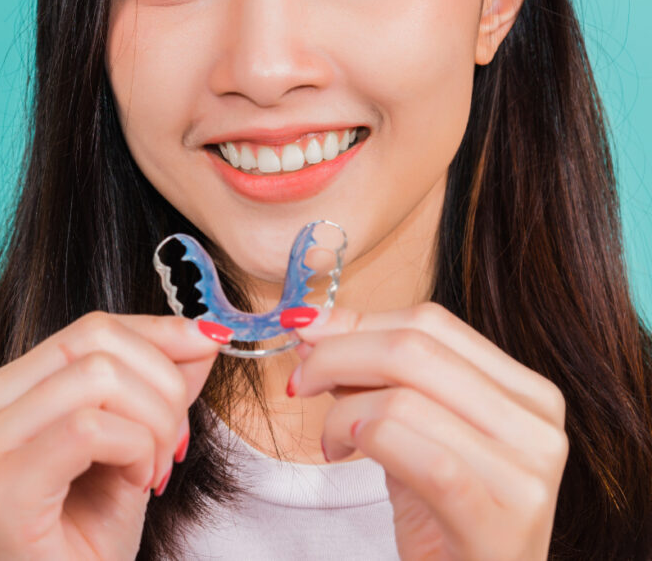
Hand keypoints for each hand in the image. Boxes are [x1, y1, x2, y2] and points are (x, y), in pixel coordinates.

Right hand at [0, 311, 228, 560]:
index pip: (89, 327)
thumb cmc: (84, 539)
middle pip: (94, 340)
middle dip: (162, 384)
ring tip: (154, 470)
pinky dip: (134, 449)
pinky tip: (136, 483)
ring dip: (154, 422)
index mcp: (4, 389)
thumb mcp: (133, 443)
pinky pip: (89, 429)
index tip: (208, 345)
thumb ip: (158, 385)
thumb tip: (201, 332)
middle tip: (175, 442)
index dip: (157, 332)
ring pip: (97, 378)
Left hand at [284, 302, 568, 560]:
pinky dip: (366, 441)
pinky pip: (422, 457)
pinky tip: (343, 454)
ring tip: (332, 441)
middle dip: (336, 354)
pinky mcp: (503, 518)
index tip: (306, 332)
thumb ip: (376, 377)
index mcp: (525, 390)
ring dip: (342, 412)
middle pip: (415, 348)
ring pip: (404, 398)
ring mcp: (528, 471)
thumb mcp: (411, 431)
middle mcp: (537, 422)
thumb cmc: (442, 516)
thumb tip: (314, 324)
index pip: (431, 322)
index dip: (357, 320)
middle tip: (300, 381)